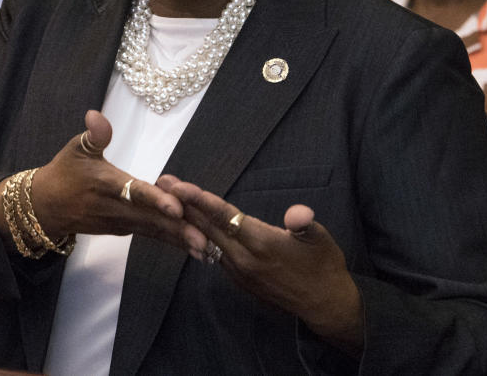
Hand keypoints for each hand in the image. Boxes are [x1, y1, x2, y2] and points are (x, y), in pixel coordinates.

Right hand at [0, 110, 205, 253]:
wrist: (45, 207)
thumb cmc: (64, 173)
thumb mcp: (75, 149)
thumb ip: (93, 135)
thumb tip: (96, 115)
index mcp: (107, 185)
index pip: (135, 193)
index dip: (156, 200)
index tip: (175, 208)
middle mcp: (116, 208)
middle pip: (150, 219)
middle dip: (177, 229)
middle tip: (204, 236)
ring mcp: (120, 223)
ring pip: (153, 231)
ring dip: (179, 239)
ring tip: (206, 248)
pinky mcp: (124, 230)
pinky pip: (151, 235)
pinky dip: (171, 241)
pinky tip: (194, 246)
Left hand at [157, 175, 363, 353]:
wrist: (324, 305)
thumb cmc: (324, 266)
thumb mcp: (321, 240)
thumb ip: (304, 224)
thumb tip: (297, 213)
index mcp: (262, 244)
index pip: (223, 216)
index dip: (199, 199)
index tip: (177, 185)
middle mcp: (244, 259)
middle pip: (206, 226)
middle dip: (183, 204)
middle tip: (162, 182)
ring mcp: (240, 271)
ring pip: (207, 240)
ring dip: (187, 219)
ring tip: (169, 201)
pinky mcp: (240, 279)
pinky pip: (214, 254)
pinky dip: (200, 236)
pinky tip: (192, 227)